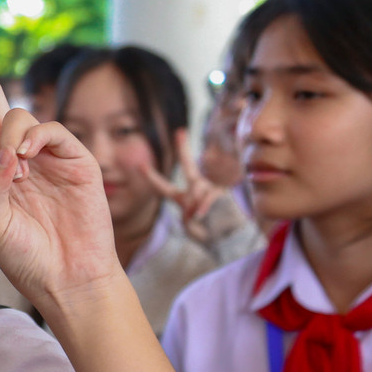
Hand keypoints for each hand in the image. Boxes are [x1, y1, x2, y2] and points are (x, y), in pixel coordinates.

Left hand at [0, 27, 122, 311]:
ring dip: (10, 133)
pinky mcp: (72, 157)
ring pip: (18, 116)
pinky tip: (28, 156)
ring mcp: (41, 154)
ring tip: (15, 166)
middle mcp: (8, 158)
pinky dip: (35, 136)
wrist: (70, 276)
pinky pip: (49, 128)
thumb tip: (2, 152)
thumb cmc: (27, 258)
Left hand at [142, 128, 230, 243]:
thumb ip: (189, 216)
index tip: (140, 165)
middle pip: (189, 166)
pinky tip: (202, 215)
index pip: (164, 187)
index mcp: (184, 199)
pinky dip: (204, 208)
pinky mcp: (224, 193)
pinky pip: (208, 198)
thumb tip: (196, 205)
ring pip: (196, 191)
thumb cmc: (211, 235)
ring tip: (202, 219)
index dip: (152, 177)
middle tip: (180, 131)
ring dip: (196, 207)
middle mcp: (197, 190)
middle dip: (184, 149)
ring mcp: (211, 189)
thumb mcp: (192, 228)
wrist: (232, 239)